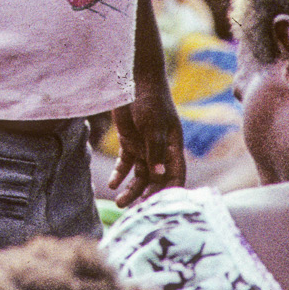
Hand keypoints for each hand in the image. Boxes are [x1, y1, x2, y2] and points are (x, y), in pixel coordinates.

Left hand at [108, 74, 184, 206]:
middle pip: (157, 179)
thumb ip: (155, 149)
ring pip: (140, 175)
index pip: (176, 174)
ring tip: (120, 202)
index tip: (162, 206)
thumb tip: (159, 173)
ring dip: (131, 189)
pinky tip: (112, 184)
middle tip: (136, 209)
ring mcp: (144, 147)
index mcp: (173, 147)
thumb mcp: (152, 125)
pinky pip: (126, 164)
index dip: (171, 191)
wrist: (133, 79)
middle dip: (147, 195)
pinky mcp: (129, 141)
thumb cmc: (149, 100)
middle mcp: (160, 150)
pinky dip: (120, 174)